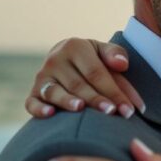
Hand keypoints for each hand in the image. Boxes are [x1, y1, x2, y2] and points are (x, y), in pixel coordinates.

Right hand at [27, 38, 144, 118]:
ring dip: (67, 101)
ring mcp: (42, 77)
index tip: (129, 109)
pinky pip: (32, 102)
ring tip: (81, 108)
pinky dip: (39, 108)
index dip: (114, 91)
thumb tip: (122, 64)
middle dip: (96, 100)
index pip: (97, 73)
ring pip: (54, 92)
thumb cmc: (93, 60)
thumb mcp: (104, 51)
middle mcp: (55, 60)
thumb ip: (116, 55)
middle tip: (112, 112)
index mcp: (75, 47)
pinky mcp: (33, 92)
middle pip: (78, 84)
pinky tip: (50, 114)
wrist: (65, 60)